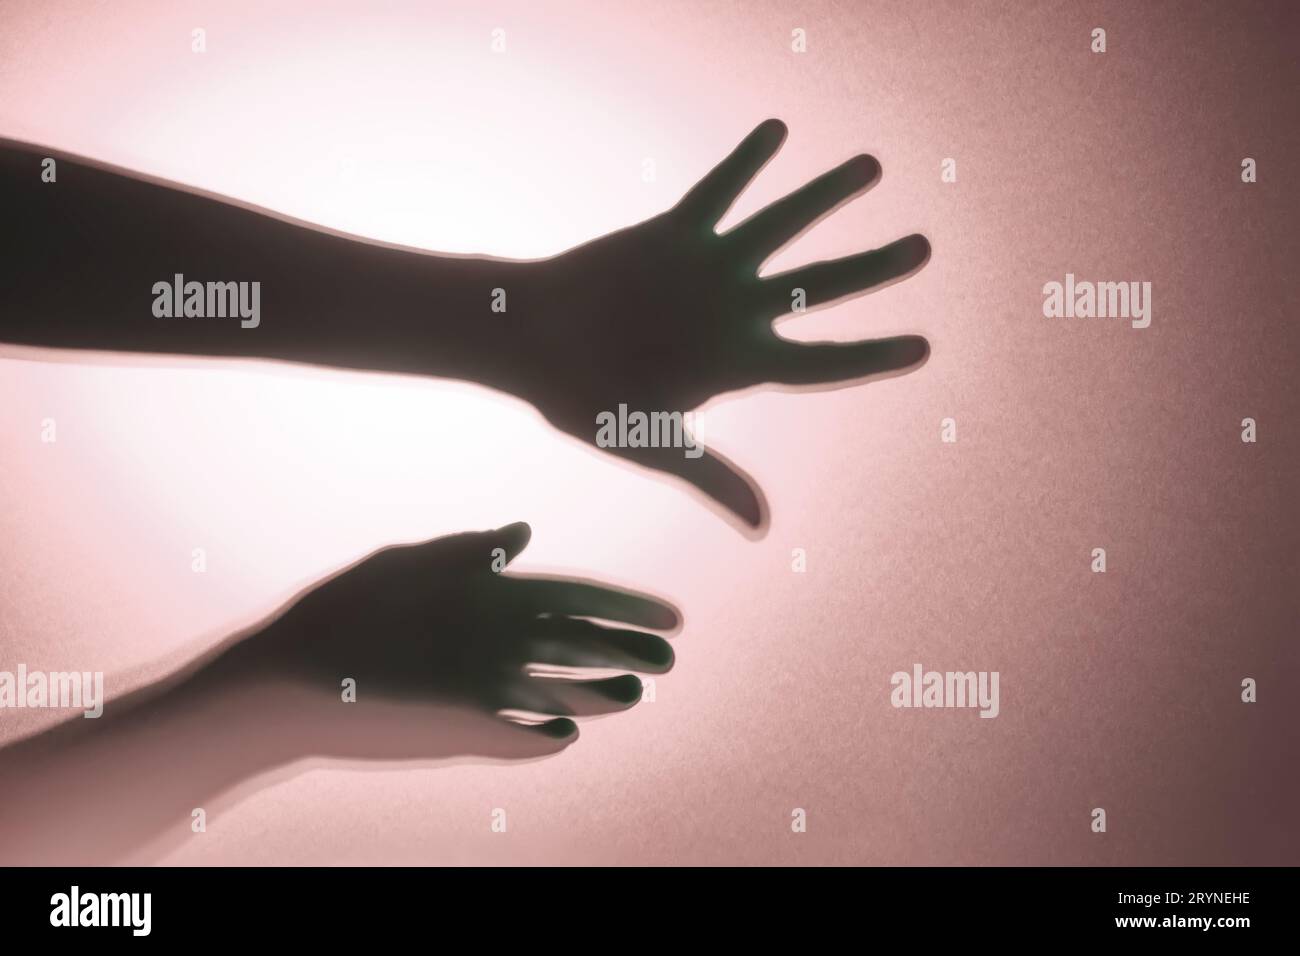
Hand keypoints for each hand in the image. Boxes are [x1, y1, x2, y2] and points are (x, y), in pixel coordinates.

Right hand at [236, 521, 678, 757]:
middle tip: (670, 660)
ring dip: (607, 696)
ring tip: (634, 694)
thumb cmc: (346, 608)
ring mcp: (490, 694)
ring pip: (570, 696)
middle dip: (635, 652)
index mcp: (495, 592)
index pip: (587, 597)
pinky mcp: (467, 736)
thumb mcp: (409, 560)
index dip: (634, 608)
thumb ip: (475, 548)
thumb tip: (526, 531)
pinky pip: (526, 740)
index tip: (675, 617)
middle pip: (590, 648)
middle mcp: (505, 641)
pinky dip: (551, 736)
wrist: (292, 683)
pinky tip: (567, 733)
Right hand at [510, 119, 930, 528]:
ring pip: (781, 226)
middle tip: (923, 248)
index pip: (822, 362)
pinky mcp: (673, 234)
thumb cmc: (584, 400)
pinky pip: (718, 190)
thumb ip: (713, 477)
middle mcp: (735, 312)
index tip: (924, 347)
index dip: (873, 355)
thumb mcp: (653, 443)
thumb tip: (763, 527)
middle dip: (873, 268)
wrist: (527, 343)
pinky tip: (780, 129)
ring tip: (874, 166)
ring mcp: (708, 270)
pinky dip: (746, 162)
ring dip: (824, 196)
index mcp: (739, 364)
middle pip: (820, 287)